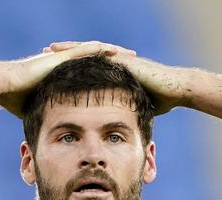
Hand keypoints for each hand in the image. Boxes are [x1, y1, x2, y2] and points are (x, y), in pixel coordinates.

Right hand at [0, 41, 136, 117]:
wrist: (5, 87)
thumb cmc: (16, 99)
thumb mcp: (40, 110)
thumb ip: (49, 117)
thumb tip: (53, 136)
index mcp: (65, 76)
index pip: (93, 74)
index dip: (110, 75)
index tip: (126, 80)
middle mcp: (67, 65)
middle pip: (99, 60)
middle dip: (118, 62)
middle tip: (137, 64)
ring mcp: (64, 59)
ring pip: (95, 52)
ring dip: (114, 53)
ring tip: (132, 55)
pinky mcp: (60, 57)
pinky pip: (83, 50)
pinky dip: (99, 50)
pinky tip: (114, 50)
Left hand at [47, 41, 188, 115]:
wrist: (177, 89)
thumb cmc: (161, 99)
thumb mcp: (136, 107)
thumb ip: (124, 111)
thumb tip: (117, 128)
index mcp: (113, 73)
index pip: (86, 67)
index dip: (69, 67)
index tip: (50, 68)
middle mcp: (114, 64)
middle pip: (83, 56)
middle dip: (64, 55)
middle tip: (43, 53)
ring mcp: (120, 60)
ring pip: (90, 51)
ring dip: (71, 49)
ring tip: (52, 48)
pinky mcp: (126, 61)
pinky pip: (103, 55)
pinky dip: (88, 52)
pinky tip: (74, 52)